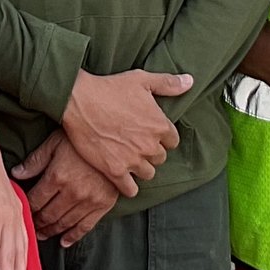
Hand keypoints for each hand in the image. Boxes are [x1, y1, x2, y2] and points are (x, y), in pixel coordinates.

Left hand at [12, 132, 121, 245]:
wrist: (116, 140)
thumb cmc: (83, 139)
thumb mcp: (55, 143)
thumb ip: (35, 161)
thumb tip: (16, 174)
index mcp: (57, 177)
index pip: (35, 200)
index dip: (26, 209)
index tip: (22, 212)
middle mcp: (72, 192)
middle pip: (48, 215)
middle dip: (36, 223)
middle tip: (30, 226)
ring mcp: (88, 201)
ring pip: (64, 223)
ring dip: (51, 231)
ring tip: (43, 234)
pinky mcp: (103, 205)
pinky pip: (85, 226)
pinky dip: (73, 236)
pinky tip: (64, 241)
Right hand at [60, 69, 190, 191]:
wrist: (78, 101)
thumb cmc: (109, 88)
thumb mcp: (142, 80)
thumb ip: (168, 83)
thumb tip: (190, 81)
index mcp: (160, 125)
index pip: (172, 141)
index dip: (161, 137)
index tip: (150, 134)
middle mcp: (150, 145)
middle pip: (160, 158)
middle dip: (151, 152)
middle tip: (137, 145)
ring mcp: (132, 160)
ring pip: (147, 173)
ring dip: (141, 168)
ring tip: (129, 160)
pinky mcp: (114, 170)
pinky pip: (130, 189)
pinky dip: (128, 187)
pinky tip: (123, 180)